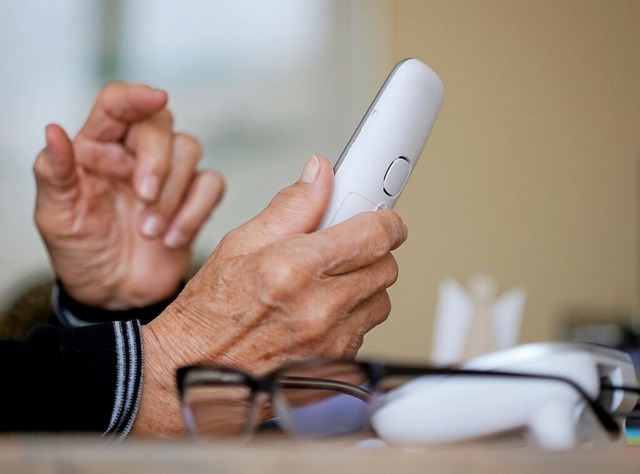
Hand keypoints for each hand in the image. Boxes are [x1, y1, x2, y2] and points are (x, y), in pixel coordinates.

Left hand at [33, 83, 224, 308]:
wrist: (113, 294)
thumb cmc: (82, 251)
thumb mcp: (56, 217)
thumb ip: (54, 173)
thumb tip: (52, 130)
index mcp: (97, 147)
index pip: (116, 104)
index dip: (135, 95)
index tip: (154, 96)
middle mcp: (134, 153)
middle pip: (161, 123)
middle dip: (157, 160)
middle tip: (143, 197)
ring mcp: (168, 175)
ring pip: (189, 150)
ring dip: (173, 194)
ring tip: (150, 232)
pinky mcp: (193, 198)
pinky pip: (211, 184)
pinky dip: (195, 212)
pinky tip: (172, 239)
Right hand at [135, 155, 407, 434]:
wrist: (195, 371)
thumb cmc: (210, 312)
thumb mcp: (239, 244)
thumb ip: (290, 206)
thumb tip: (320, 175)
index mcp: (294, 269)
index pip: (373, 235)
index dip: (385, 222)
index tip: (382, 218)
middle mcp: (319, 308)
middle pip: (385, 267)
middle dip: (371, 252)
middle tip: (344, 247)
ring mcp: (330, 342)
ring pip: (379, 300)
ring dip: (363, 286)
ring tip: (326, 282)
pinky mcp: (335, 365)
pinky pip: (364, 330)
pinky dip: (351, 317)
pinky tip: (319, 312)